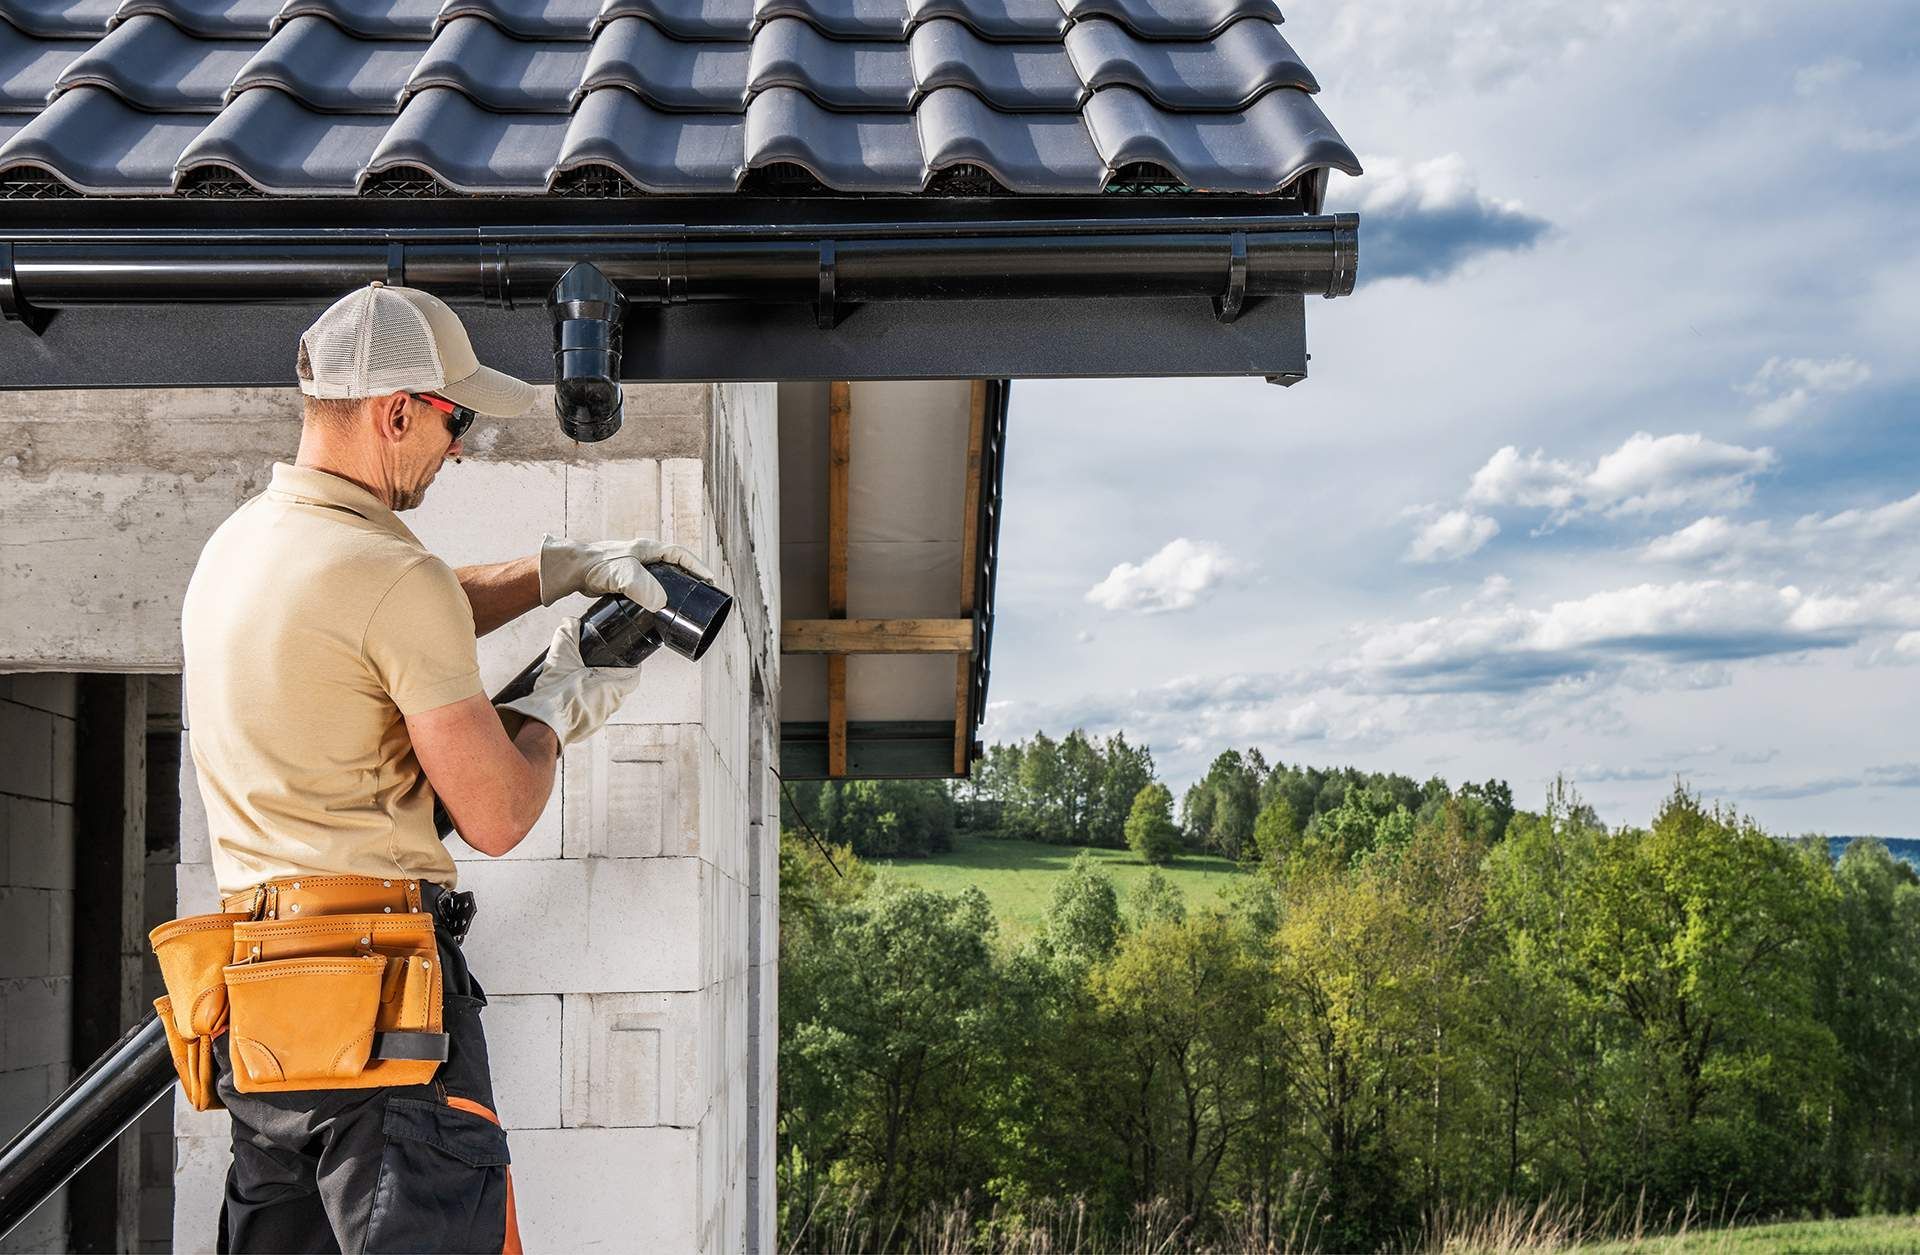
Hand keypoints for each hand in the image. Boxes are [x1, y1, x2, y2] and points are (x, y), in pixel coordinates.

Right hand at [497, 619, 645, 746]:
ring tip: (583, 679)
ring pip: (605, 701)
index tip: (626, 658)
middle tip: (599, 665)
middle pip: (620, 689)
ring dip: (598, 691)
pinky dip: (586, 703)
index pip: (633, 677)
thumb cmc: (556, 695)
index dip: (631, 666)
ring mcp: (598, 720)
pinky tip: (572, 696)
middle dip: (611, 676)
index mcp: (612, 688)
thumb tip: (570, 623)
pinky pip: (591, 713)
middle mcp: (609, 706)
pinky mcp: (585, 729)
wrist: (542, 724)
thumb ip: (567, 634)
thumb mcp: (561, 657)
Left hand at [537, 534, 717, 609]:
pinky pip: (649, 586)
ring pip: (662, 576)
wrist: (572, 570)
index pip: (681, 555)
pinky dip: (658, 595)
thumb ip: (641, 587)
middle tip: (701, 593)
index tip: (710, 581)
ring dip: (674, 586)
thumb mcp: (622, 575)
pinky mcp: (625, 579)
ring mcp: (634, 567)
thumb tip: (660, 604)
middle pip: (674, 565)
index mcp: (648, 549)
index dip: (697, 567)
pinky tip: (658, 607)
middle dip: (690, 577)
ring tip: (684, 603)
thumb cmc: (597, 566)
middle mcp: (644, 556)